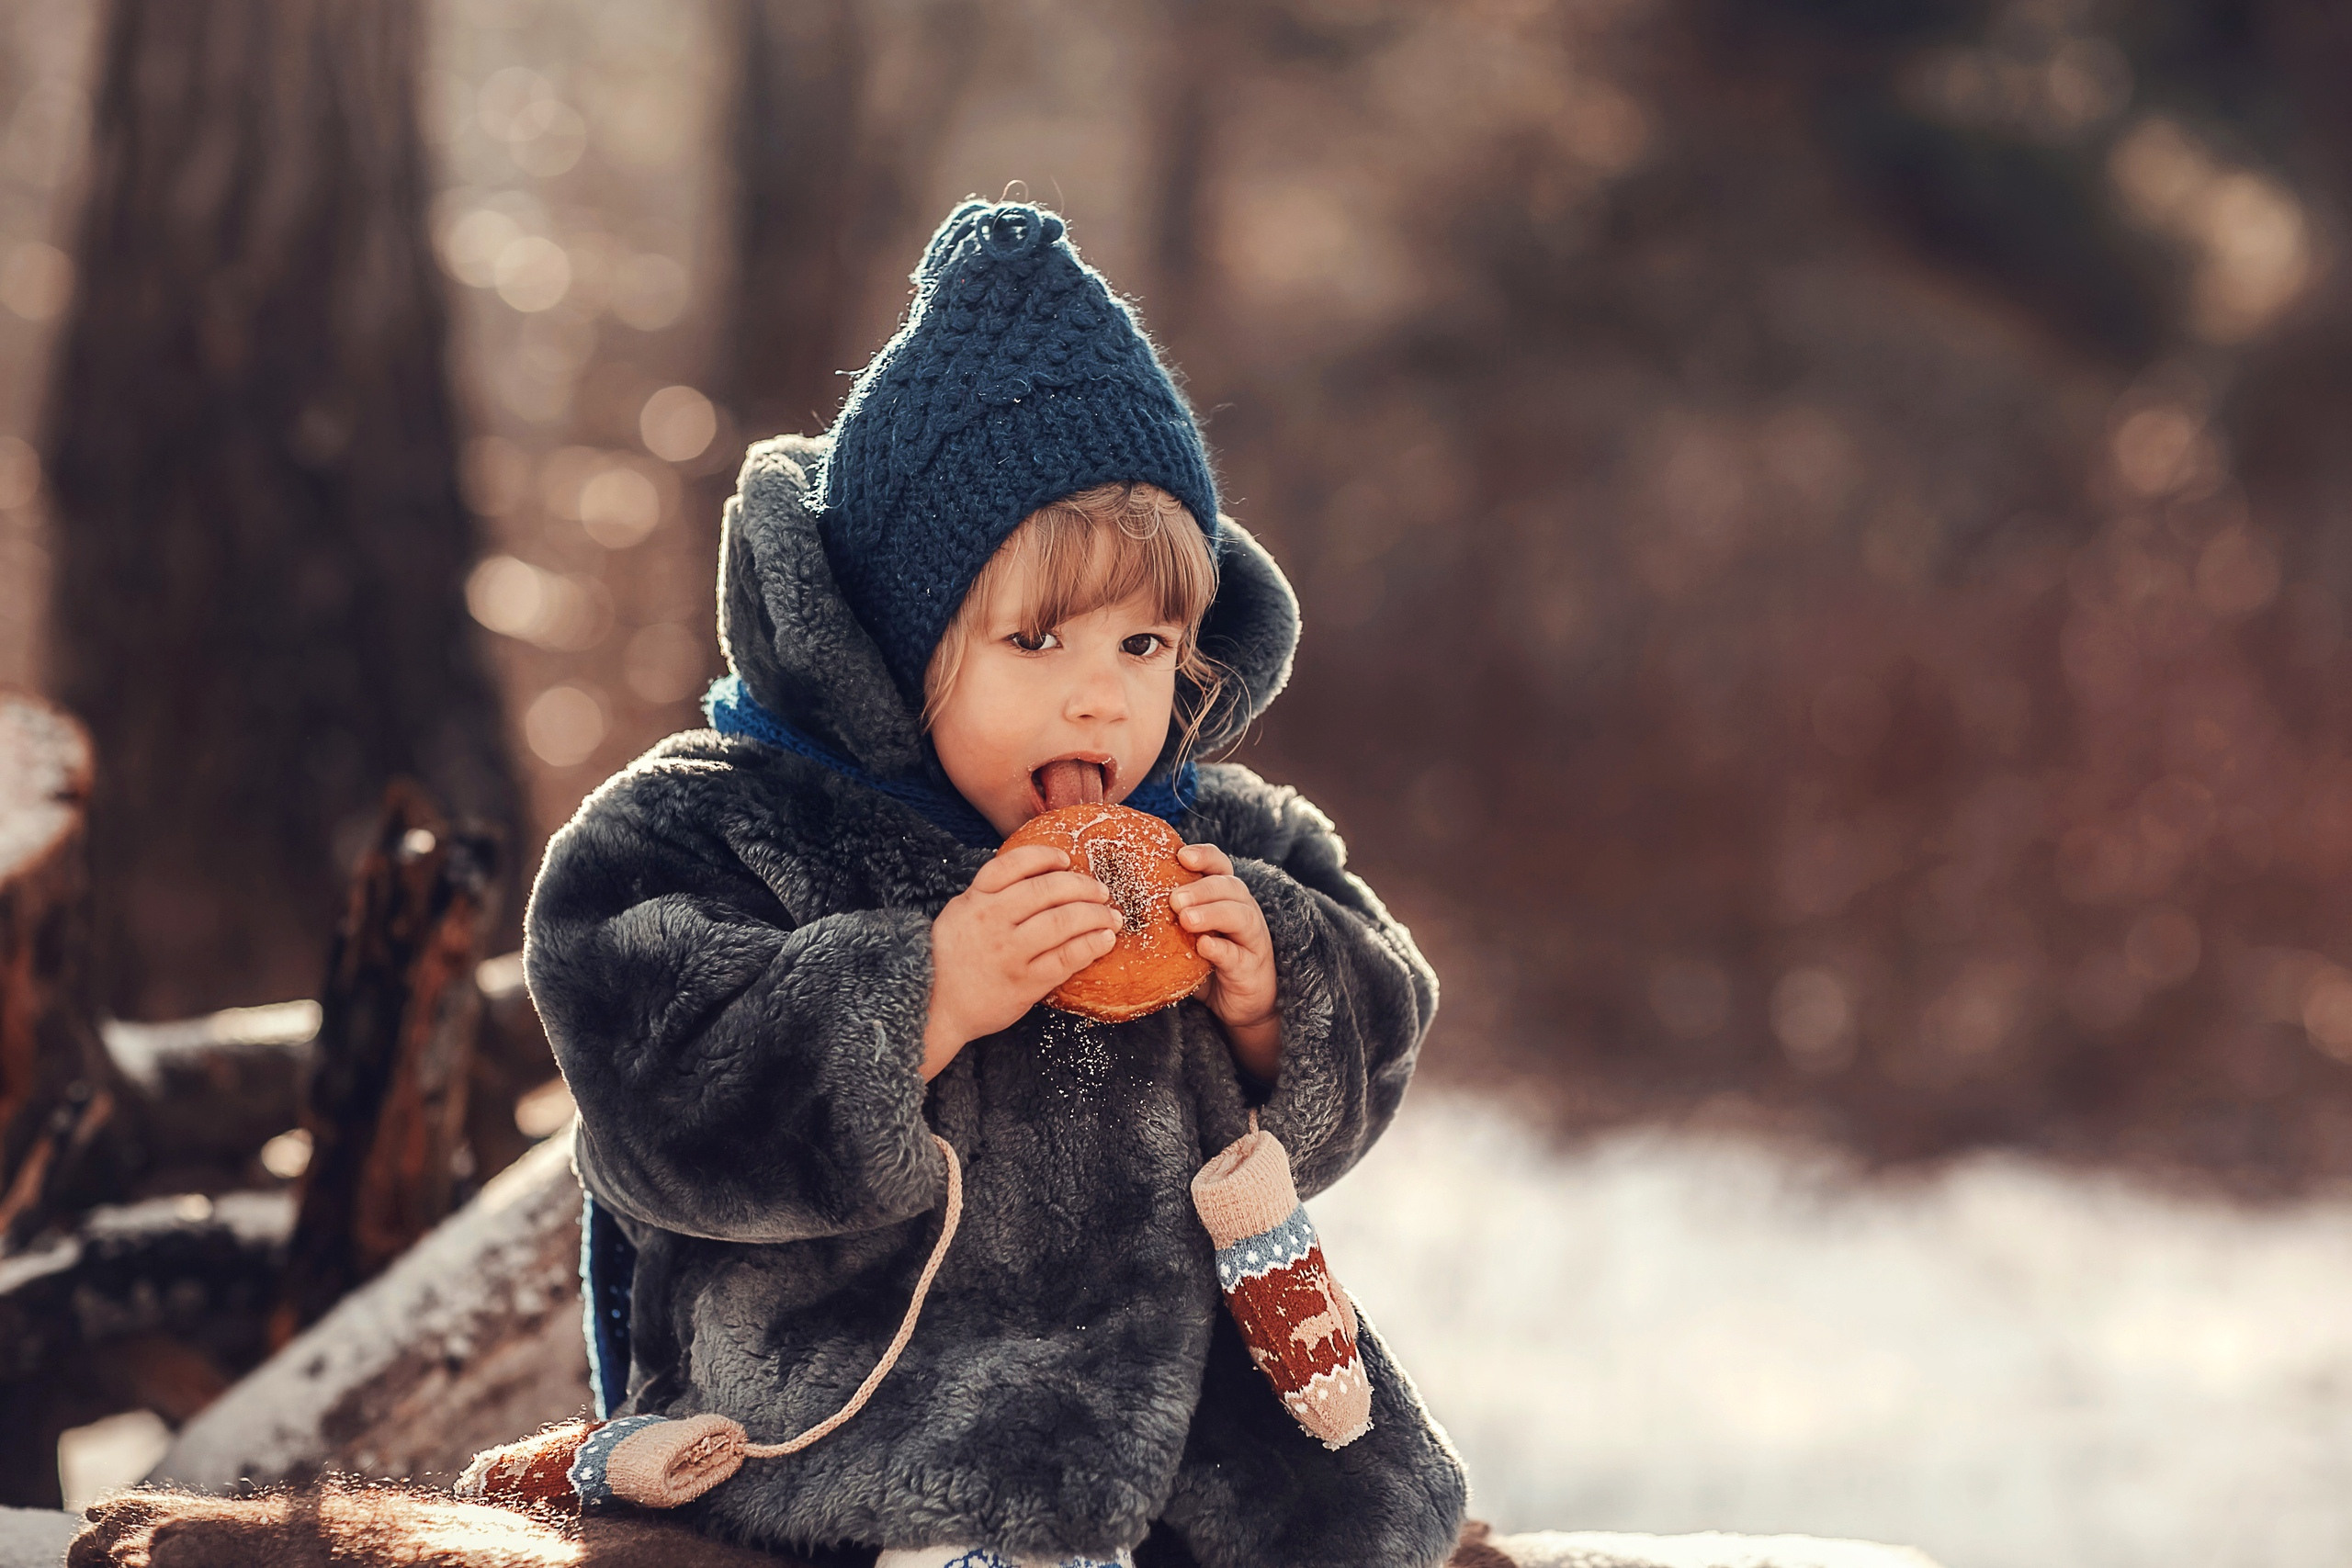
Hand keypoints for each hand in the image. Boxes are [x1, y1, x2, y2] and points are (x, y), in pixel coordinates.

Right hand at [923, 845, 1120, 1078]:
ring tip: (1111, 917)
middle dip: (1083, 887)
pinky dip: (1091, 946)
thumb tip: (1034, 875)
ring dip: (1095, 916)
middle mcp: (992, 921)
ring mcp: (1009, 953)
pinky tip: (1104, 941)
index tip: (1066, 860)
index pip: (1013, 864)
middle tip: (1102, 892)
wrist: (934, 1008)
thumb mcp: (958, 914)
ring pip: (1063, 923)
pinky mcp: (1024, 983)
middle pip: (1048, 891)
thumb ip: (989, 894)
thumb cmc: (949, 960)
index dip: (1045, 857)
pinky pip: (1066, 958)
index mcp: (975, 900)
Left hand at [1171, 843, 1280, 1083]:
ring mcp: (1250, 939)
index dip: (1204, 856)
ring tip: (1186, 919)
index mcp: (1226, 897)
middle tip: (1175, 899)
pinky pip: (1238, 954)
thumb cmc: (1208, 960)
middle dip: (1202, 889)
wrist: (1240, 1003)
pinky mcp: (1249, 967)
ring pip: (1240, 916)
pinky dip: (1221, 948)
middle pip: (1230, 887)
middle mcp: (1243, 911)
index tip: (1181, 856)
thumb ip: (1168, 915)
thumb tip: (1119, 901)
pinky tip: (1204, 946)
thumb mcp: (1187, 933)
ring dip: (1212, 914)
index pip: (1220, 866)